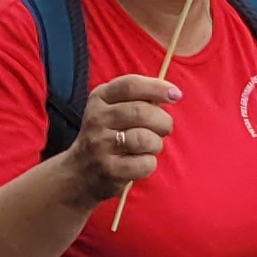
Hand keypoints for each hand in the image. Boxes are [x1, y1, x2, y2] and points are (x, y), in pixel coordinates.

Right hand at [67, 72, 178, 201]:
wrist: (80, 171)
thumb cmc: (108, 135)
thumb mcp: (112, 109)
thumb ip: (138, 99)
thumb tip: (172, 94)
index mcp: (99, 98)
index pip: (130, 85)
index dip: (156, 88)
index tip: (175, 94)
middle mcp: (96, 118)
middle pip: (142, 112)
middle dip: (163, 121)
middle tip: (164, 129)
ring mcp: (100, 145)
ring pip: (145, 138)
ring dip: (156, 144)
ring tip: (150, 147)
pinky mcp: (108, 169)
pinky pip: (144, 163)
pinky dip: (150, 163)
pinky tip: (141, 162)